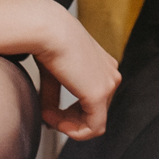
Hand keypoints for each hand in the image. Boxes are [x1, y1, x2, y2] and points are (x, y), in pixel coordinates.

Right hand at [30, 5, 120, 140]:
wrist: (48, 29)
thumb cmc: (47, 42)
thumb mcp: (53, 73)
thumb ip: (55, 96)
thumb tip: (48, 116)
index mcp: (103, 65)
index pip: (95, 99)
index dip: (73, 112)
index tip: (51, 112)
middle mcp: (111, 73)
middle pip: (96, 112)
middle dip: (71, 119)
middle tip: (49, 116)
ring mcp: (109, 84)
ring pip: (95, 123)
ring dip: (69, 125)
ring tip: (48, 116)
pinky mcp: (99, 94)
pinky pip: (92, 128)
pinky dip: (71, 130)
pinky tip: (52, 118)